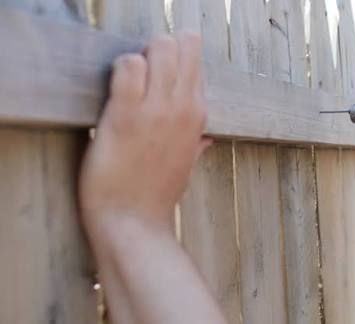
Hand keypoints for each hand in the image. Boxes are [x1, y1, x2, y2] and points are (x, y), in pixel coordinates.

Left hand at [80, 32, 210, 226]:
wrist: (134, 224)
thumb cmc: (155, 196)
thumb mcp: (185, 166)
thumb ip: (197, 144)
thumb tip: (207, 138)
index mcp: (197, 116)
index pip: (194, 62)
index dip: (173, 61)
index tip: (155, 76)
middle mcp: (183, 107)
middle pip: (182, 44)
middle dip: (160, 48)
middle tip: (142, 71)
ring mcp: (157, 110)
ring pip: (160, 47)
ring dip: (141, 55)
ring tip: (126, 80)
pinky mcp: (126, 116)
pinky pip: (129, 66)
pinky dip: (120, 66)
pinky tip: (114, 87)